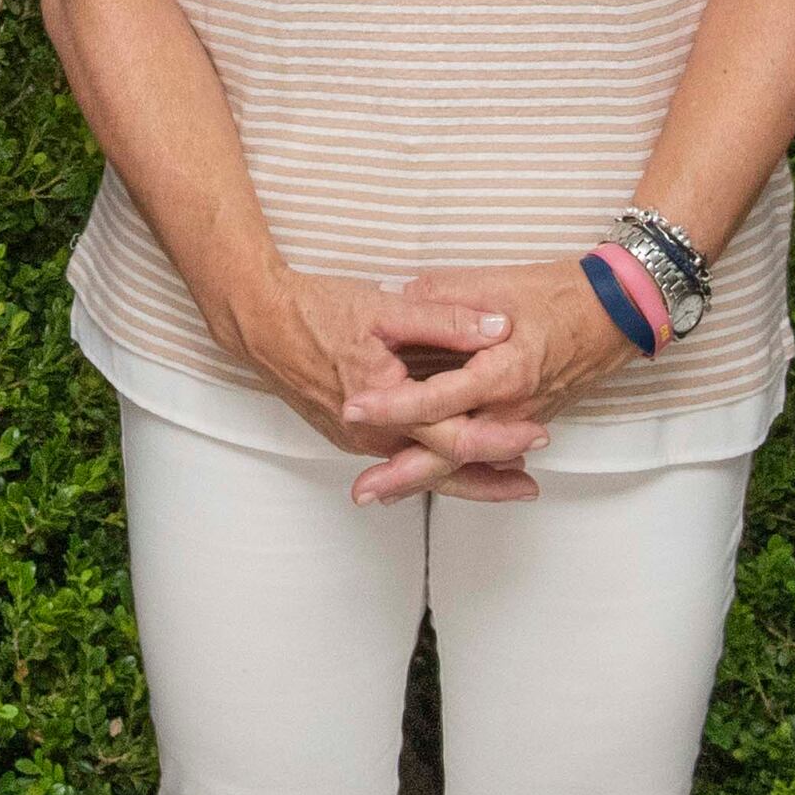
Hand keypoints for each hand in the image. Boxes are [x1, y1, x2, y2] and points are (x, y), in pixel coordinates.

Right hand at [222, 272, 526, 493]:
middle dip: (488, 481)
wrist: (258, 320)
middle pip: (440, 472)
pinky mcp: (346, 433)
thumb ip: (445, 319)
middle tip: (530, 486)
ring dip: (462, 476)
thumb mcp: (386, 308)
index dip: (499, 439)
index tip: (536, 435)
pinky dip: (430, 463)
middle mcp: (370, 435)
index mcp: (385, 405)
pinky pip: (397, 458)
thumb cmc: (317, 310)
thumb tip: (498, 328)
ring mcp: (355, 439)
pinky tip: (449, 458)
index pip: (454, 438)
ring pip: (418, 470)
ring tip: (503, 480)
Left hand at [352, 260, 647, 506]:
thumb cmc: (559, 293)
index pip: (438, 399)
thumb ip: (443, 296)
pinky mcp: (525, 421)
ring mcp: (521, 421)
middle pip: (451, 452)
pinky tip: (427, 477)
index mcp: (503, 371)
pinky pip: (484, 454)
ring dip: (424, 479)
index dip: (393, 405)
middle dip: (404, 474)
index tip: (354, 408)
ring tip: (381, 492)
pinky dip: (457, 470)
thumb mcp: (497, 283)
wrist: (617, 312)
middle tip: (362, 491)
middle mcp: (512, 408)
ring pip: (467, 461)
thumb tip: (395, 296)